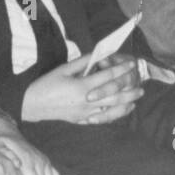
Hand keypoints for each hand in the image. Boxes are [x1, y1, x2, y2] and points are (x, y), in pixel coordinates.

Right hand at [22, 53, 142, 124]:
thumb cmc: (46, 84)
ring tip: (136, 97)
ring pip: (113, 109)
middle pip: (115, 95)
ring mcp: (86, 112)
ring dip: (127, 102)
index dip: (121, 68)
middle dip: (130, 89)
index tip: (131, 63)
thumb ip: (82, 63)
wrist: (32, 104)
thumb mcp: (62, 70)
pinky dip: (117, 114)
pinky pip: (104, 118)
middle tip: (141, 85)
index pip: (108, 76)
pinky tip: (124, 109)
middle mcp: (87, 101)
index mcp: (82, 86)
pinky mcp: (83, 119)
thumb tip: (97, 56)